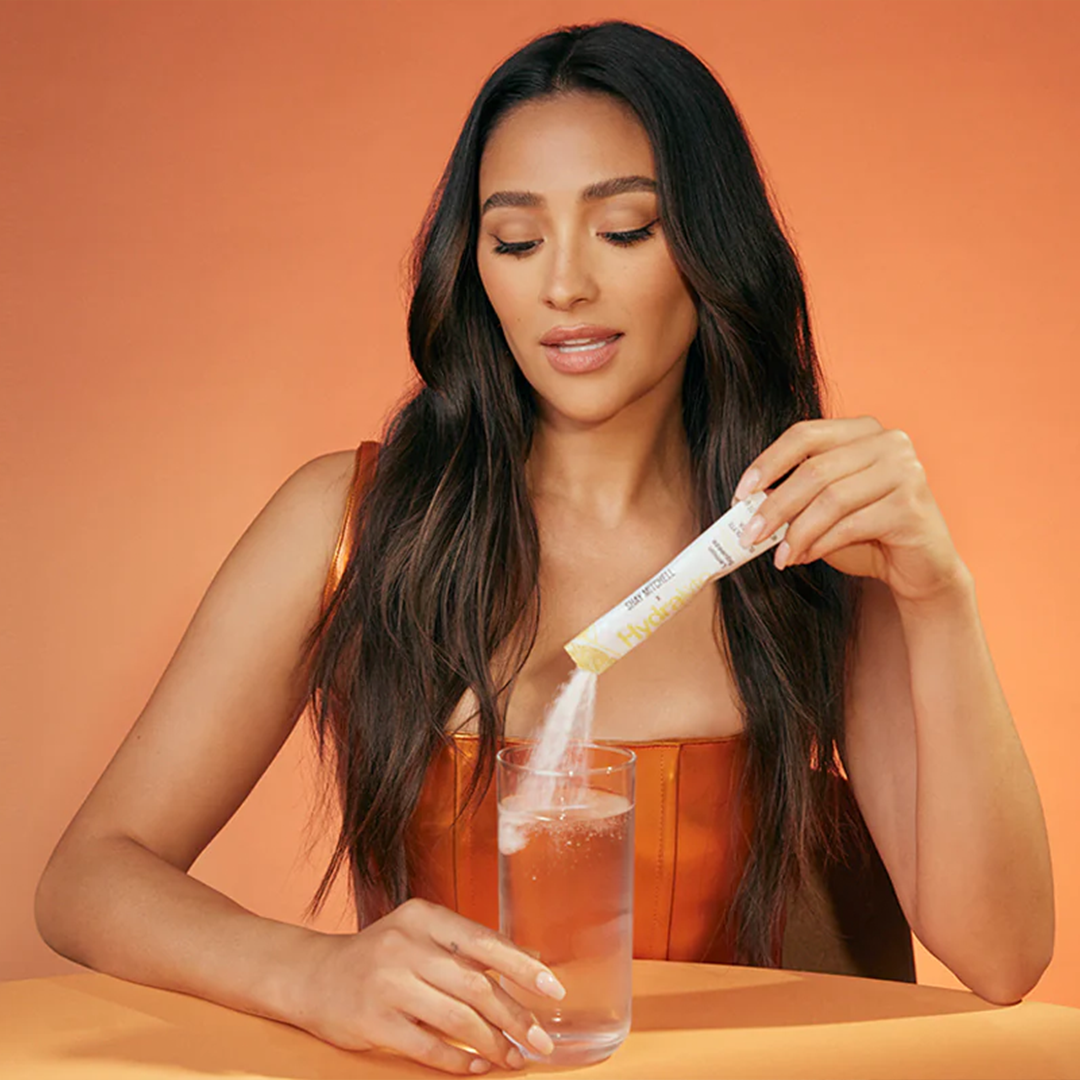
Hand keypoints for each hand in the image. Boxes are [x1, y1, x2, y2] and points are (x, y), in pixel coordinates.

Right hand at [294, 898, 563, 1074]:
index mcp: (424, 917)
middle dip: (515, 1017)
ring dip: (492, 1043)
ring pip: (457, 1018)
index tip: (553, 991)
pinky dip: (457, 1060)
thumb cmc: (380, 956)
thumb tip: (527, 966)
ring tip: (512, 1057)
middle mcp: (406, 945)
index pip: (485, 942)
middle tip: (540, 1041)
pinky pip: (427, 1046)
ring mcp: (388, 984)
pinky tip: (476, 1067)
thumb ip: (465, 947)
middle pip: (476, 985)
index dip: (523, 968)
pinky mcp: (373, 1021)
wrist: (312, 975)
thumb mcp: (419, 934)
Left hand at [732, 417, 966, 604]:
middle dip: (774, 506)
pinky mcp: (911, 506)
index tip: (740, 495)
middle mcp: (889, 442)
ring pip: (830, 499)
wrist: (920, 570)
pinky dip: (820, 544)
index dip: (767, 463)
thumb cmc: (867, 535)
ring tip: (779, 555)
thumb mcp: (824, 509)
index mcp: (863, 430)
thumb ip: (796, 497)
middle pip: (815, 470)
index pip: (804, 435)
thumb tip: (750, 502)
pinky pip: (851, 524)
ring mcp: (906, 471)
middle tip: (749, 535)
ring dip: (796, 532)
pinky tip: (804, 558)